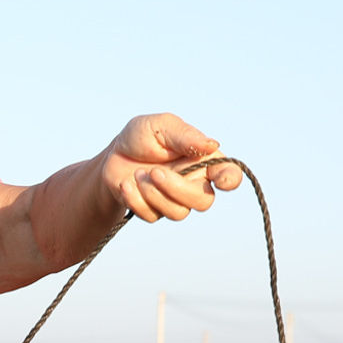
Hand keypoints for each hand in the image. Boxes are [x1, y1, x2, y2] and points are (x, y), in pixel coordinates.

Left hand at [101, 114, 239, 221]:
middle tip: (155, 172)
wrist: (112, 156)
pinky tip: (126, 184)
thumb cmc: (142, 137)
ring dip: (154, 193)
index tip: (221, 181)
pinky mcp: (155, 211)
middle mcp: (194, 182)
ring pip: (179, 212)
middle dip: (178, 189)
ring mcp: (175, 200)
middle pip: (204, 201)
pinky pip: (152, 216)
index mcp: (204, 160)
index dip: (230, 180)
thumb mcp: (160, 126)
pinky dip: (136, 200)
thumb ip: (185, 135)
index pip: (229, 174)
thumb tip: (211, 144)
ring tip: (137, 174)